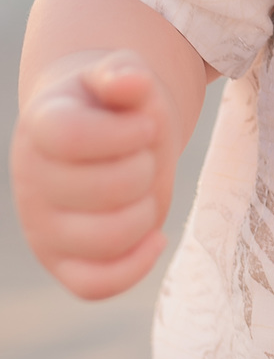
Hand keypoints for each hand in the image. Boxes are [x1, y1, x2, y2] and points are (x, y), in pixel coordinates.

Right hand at [10, 53, 177, 298]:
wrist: (99, 130)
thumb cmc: (115, 103)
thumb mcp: (123, 75)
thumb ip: (125, 73)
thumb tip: (130, 82)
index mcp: (44, 124)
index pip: (72, 137)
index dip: (124, 133)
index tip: (145, 124)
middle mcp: (32, 178)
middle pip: (107, 189)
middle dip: (146, 169)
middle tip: (144, 155)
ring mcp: (42, 225)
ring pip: (106, 241)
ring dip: (146, 213)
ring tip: (145, 189)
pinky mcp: (60, 261)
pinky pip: (93, 285)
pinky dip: (133, 267)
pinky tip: (156, 237)